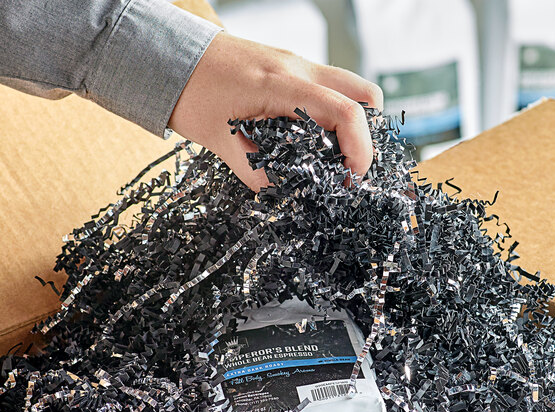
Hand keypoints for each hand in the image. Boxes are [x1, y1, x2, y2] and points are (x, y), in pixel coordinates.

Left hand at [168, 32, 383, 190]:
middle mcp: (298, 67)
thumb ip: (254, 173)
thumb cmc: (190, 92)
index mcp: (282, 84)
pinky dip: (334, 115)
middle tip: (347, 167)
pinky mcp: (292, 69)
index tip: (352, 179)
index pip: (344, 111)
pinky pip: (330, 90)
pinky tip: (313, 139)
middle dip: (368, 136)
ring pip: (351, 89)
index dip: (360, 150)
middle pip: (364, 93)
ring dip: (352, 125)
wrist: (171, 56)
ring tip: (332, 157)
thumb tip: (282, 197)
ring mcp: (298, 64)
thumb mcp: (218, 141)